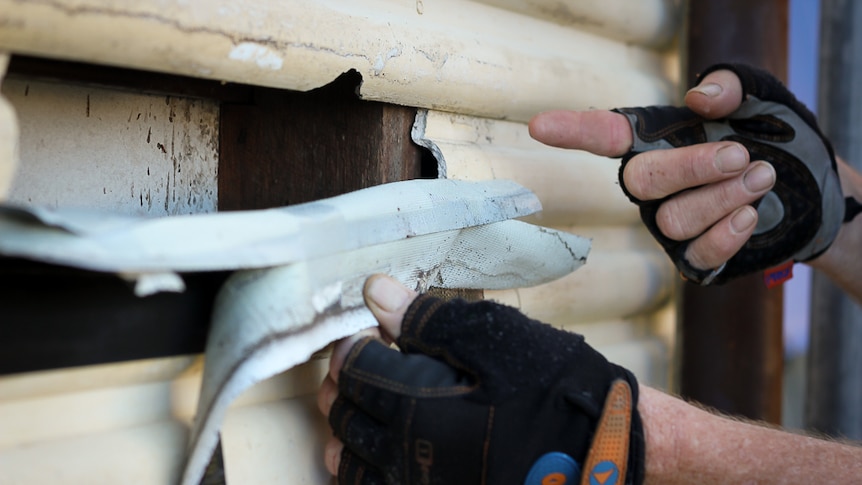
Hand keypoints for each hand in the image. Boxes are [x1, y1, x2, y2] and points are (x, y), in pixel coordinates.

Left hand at [318, 275, 644, 484]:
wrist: (601, 450)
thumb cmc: (553, 387)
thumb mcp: (496, 338)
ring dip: (344, 426)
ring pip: (347, 461)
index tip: (371, 330)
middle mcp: (408, 456)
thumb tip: (374, 292)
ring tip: (364, 403)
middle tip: (365, 360)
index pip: (354, 368)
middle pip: (344, 414)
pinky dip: (362, 467)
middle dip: (343, 381)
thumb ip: (427, 319)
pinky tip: (377, 448)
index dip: (355, 342)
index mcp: (418, 408)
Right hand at [529, 64, 843, 284]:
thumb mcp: (759, 97)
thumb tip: (700, 99)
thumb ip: (729, 85)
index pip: (605, 135)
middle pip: (641, 182)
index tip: (538, 126)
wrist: (812, 189)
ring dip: (723, 198)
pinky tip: (749, 214)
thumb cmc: (772, 136)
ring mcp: (670, 224)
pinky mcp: (697, 259)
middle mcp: (654, 186)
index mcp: (656, 140)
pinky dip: (726, 234)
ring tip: (761, 178)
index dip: (573, 131)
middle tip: (739, 157)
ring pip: (674, 220)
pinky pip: (696, 254)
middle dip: (690, 168)